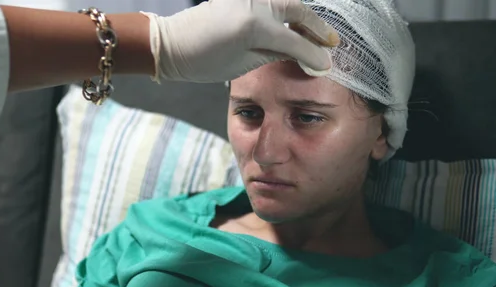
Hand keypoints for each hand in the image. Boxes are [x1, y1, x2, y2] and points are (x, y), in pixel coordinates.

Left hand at [143, 0, 339, 82]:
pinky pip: (272, 1)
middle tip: (331, 43)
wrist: (172, 44)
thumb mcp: (243, 64)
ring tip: (317, 33)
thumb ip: (276, 54)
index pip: (295, 39)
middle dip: (317, 27)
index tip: (327, 64)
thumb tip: (303, 55)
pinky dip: (286, 10)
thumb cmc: (203, 60)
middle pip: (298, 11)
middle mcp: (255, 3)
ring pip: (287, 2)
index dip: (313, 54)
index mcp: (255, 25)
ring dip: (305, 16)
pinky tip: (294, 22)